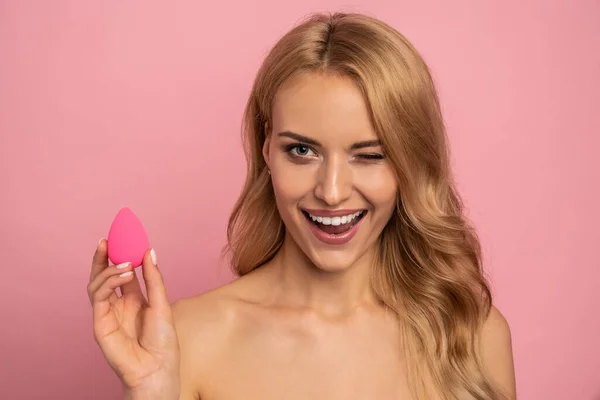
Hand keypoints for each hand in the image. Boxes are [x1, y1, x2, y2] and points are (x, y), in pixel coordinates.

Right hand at [87, 240, 179, 397]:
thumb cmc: (162, 341)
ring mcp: (107, 313)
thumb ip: (153, 278)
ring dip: (109, 269)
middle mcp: (118, 304)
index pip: (122, 272)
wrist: (157, 367)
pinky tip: (123, 275)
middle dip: (103, 257)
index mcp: (133, 298)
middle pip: (103, 275)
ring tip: (125, 263)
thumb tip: (149, 251)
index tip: (122, 236)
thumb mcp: (161, 303)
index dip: (120, 254)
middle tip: (106, 240)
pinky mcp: (100, 323)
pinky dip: (108, 283)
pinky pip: (98, 298)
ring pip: (97, 284)